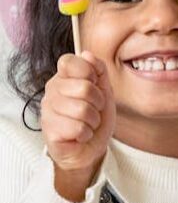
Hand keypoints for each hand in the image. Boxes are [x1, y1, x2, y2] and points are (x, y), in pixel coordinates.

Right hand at [41, 51, 114, 201]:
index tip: (94, 84)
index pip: (69, 61)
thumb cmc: (94, 117)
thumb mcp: (104, 91)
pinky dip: (86, 133)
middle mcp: (51, 91)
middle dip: (98, 102)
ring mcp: (47, 110)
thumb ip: (99, 71)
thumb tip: (88, 54)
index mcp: (63, 77)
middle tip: (94, 110)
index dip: (88, 72)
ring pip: (82, 109)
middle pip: (83, 87)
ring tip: (88, 124)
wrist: (89, 148)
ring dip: (93, 120)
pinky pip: (78, 127)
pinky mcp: (49, 130)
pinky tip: (80, 135)